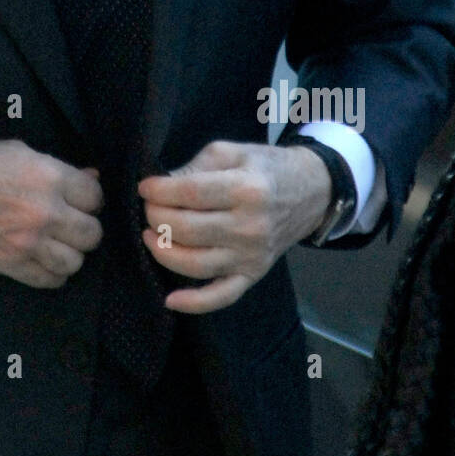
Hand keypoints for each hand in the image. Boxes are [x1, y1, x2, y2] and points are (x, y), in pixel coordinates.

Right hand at [0, 139, 103, 287]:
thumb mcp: (20, 152)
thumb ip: (59, 166)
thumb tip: (91, 176)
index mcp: (50, 177)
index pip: (95, 197)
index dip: (89, 198)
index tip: (80, 200)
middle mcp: (46, 212)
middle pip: (92, 234)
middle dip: (84, 228)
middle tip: (71, 224)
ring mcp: (30, 242)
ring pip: (75, 262)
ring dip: (69, 253)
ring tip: (58, 244)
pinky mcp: (12, 264)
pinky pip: (49, 280)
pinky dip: (52, 273)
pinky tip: (44, 261)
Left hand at [138, 139, 332, 313]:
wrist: (310, 192)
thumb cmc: (265, 168)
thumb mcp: (231, 152)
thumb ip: (195, 167)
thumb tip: (160, 186)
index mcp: (247, 189)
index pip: (190, 194)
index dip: (159, 191)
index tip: (144, 187)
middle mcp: (251, 227)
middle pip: (188, 229)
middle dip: (156, 218)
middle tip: (147, 208)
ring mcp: (253, 256)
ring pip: (196, 264)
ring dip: (163, 252)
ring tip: (148, 236)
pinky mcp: (253, 274)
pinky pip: (222, 296)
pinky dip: (195, 303)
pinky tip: (170, 299)